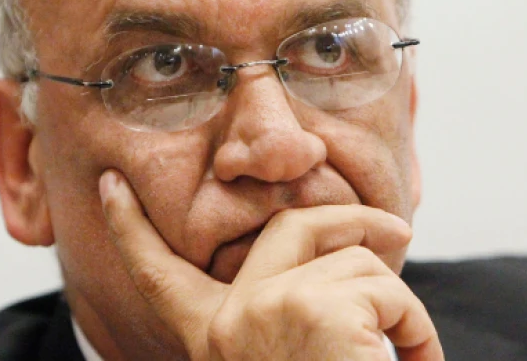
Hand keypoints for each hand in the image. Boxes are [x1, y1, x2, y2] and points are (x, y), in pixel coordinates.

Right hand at [99, 169, 443, 360]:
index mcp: (211, 340)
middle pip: (289, 227)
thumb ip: (280, 313)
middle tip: (399, 231)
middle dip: (349, 218)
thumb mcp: (282, 356)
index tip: (108, 184)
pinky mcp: (314, 311)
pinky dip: (418, 326)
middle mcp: (228, 322)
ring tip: (410, 355)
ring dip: (400, 307)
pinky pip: (389, 290)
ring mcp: (267, 309)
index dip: (128, 227)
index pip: (159, 273)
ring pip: (356, 262)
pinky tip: (418, 360)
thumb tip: (338, 254)